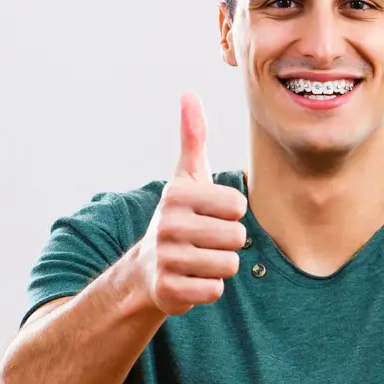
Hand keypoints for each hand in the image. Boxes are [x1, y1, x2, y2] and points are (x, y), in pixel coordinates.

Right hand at [134, 92, 248, 315]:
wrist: (145, 268)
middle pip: (237, 237)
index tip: (209, 215)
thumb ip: (192, 137)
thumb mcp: (185, 176)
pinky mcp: (169, 289)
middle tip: (205, 240)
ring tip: (199, 258)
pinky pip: (215, 290)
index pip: (238, 206)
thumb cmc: (178, 216)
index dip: (230, 214)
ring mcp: (166, 258)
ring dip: (220, 265)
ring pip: (229, 265)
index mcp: (177, 194)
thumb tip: (189, 94)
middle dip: (228, 243)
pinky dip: (209, 287)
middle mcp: (168, 224)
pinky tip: (191, 278)